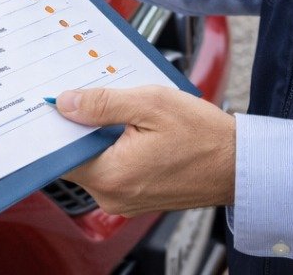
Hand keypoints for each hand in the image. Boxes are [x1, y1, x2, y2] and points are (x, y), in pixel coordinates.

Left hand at [54, 85, 235, 215]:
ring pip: (94, 159)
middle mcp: (114, 196)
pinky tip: (129, 123)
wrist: (238, 164)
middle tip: (90, 93)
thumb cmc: (203, 136)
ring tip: (118, 106)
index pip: (61, 153)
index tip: (54, 100)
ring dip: (99, 132)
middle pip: (76, 156)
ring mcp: (125, 200)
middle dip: (80, 124)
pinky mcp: (136, 196)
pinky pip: (112, 167)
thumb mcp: (150, 104)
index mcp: (112, 176)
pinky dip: (113, 144)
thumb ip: (102, 103)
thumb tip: (66, 103)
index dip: (56, 124)